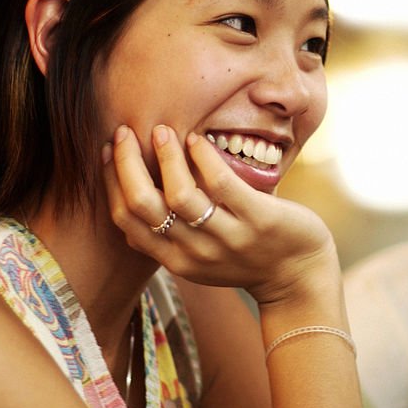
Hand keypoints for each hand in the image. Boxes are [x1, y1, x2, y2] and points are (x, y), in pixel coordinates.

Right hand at [102, 124, 338, 305]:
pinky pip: (222, 186)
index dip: (110, 182)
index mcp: (175, 259)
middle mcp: (196, 253)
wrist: (299, 276)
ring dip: (165, 158)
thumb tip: (131, 198)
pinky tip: (198, 140)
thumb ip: (169, 235)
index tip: (108, 150)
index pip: (126, 220)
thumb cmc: (247, 256)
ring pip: (180, 196)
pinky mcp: (258, 221)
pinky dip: (204, 159)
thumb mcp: (200, 256)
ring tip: (162, 131)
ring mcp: (227, 238)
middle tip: (125, 132)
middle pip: (144, 206)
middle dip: (127, 164)